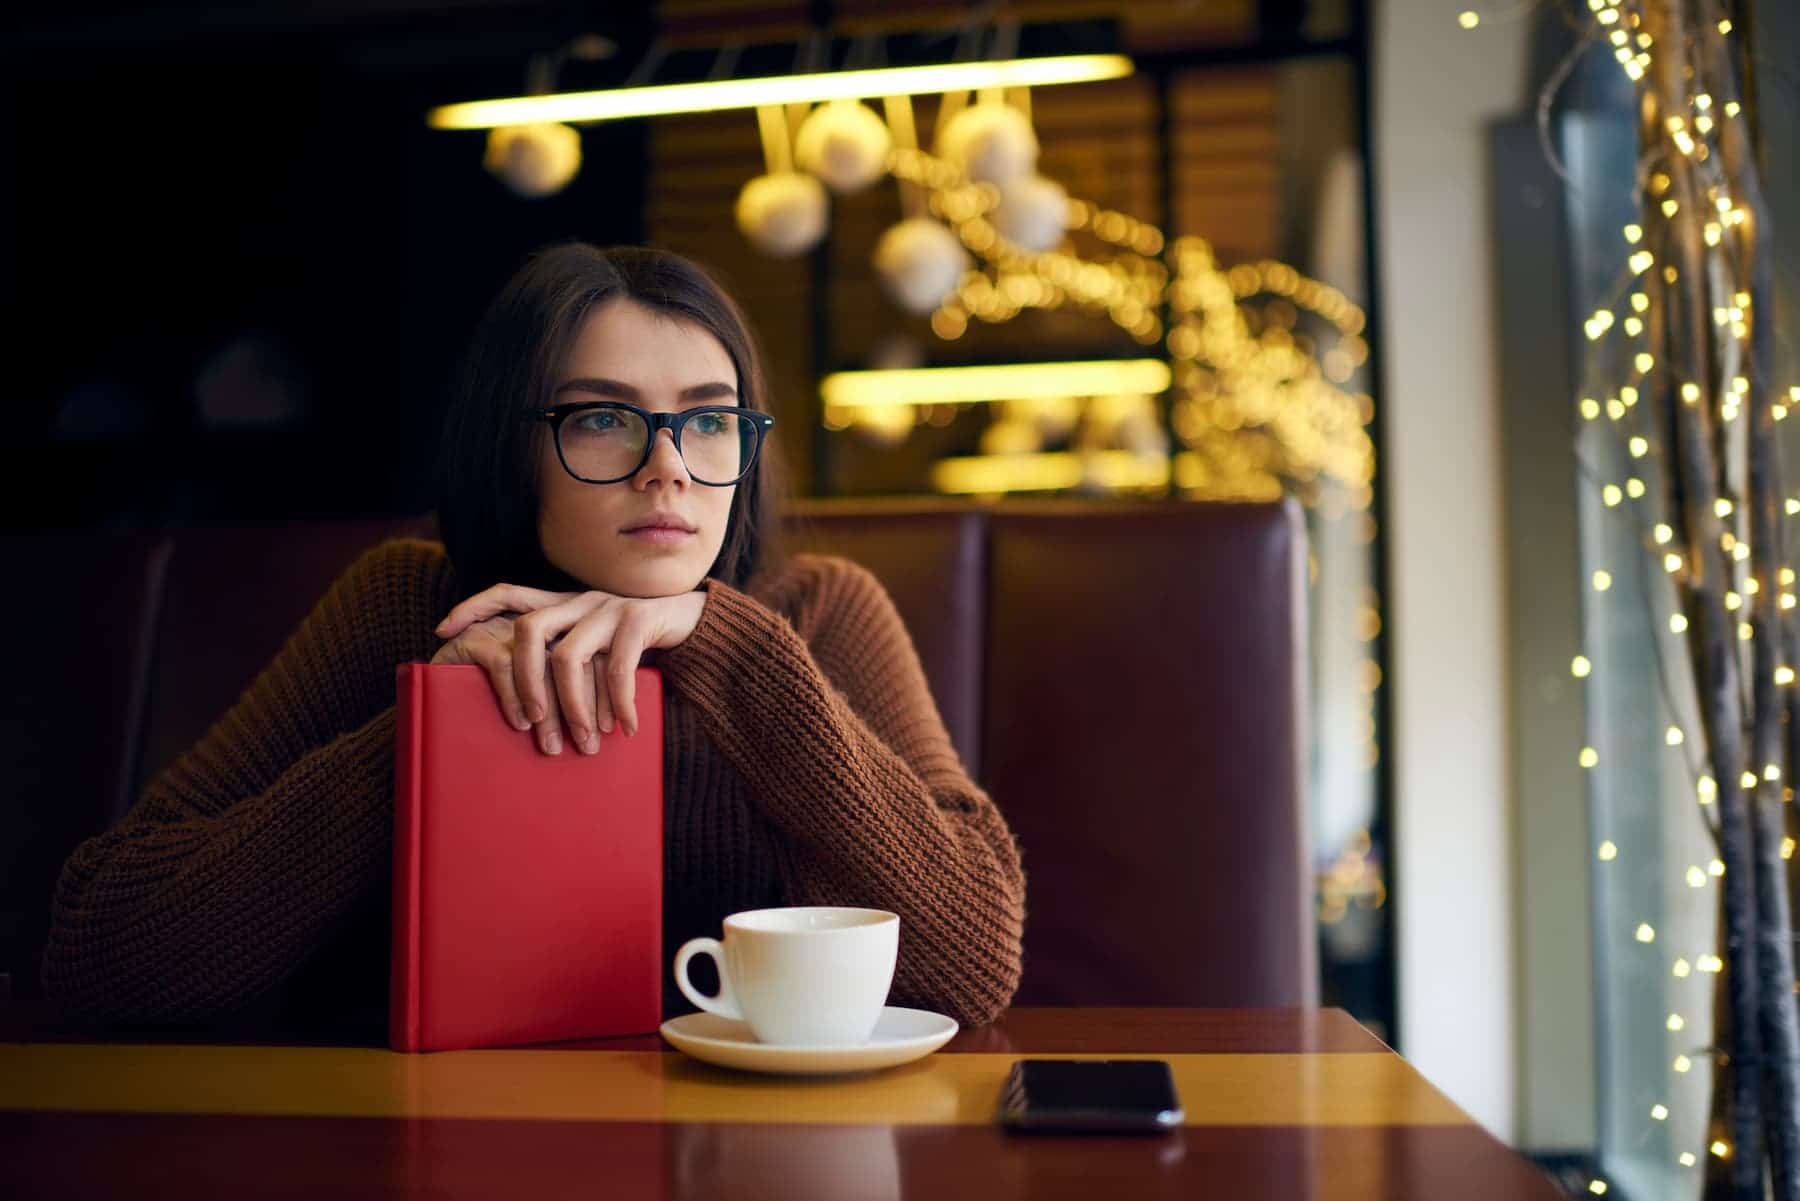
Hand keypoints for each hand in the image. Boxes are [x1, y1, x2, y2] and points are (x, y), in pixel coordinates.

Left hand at [433, 584, 706, 753]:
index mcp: (567, 605)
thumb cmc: (646, 647)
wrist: (702, 626)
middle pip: (529, 629)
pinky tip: (625, 729)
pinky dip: (619, 703)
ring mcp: (610, 608)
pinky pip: (619, 666)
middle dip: (523, 680)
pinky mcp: (640, 620)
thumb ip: (573, 665)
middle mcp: (582, 600)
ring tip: (584, 743)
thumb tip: (538, 714)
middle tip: (529, 725)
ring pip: (570, 656)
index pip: (511, 593)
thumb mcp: (602, 650)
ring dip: (573, 707)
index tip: (444, 630)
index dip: (475, 607)